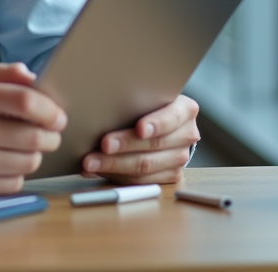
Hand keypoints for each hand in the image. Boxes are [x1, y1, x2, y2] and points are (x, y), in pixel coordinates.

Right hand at [0, 60, 66, 194]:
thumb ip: (5, 72)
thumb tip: (35, 79)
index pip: (26, 102)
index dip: (51, 111)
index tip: (58, 117)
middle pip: (34, 137)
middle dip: (51, 137)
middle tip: (48, 134)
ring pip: (29, 162)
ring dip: (35, 155)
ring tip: (23, 147)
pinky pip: (15, 183)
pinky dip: (17, 174)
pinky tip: (5, 163)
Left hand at [81, 94, 199, 184]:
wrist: (160, 121)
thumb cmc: (146, 104)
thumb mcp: (145, 95)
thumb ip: (133, 98)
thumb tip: (98, 106)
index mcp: (185, 110)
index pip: (172, 117)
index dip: (156, 124)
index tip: (140, 129)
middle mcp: (187, 135)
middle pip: (155, 145)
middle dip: (126, 145)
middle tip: (104, 144)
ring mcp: (180, 158)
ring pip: (146, 167)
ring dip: (114, 165)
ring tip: (90, 162)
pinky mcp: (170, 176)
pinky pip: (141, 181)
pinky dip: (115, 175)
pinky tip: (97, 170)